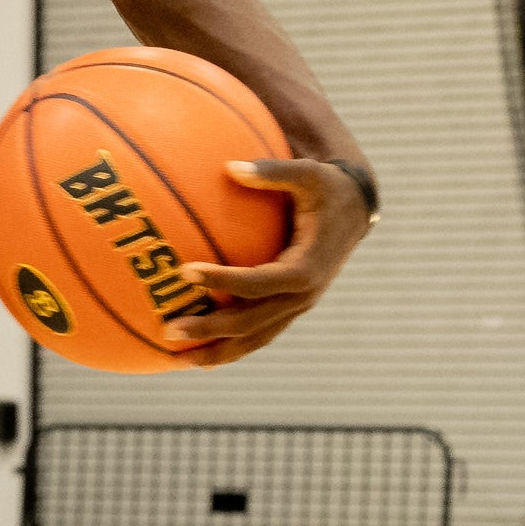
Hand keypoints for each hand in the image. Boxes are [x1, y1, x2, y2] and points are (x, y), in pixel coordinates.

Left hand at [162, 159, 369, 365]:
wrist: (355, 211)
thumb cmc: (326, 188)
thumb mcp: (308, 174)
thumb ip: (272, 170)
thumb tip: (231, 166)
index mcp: (306, 268)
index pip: (259, 282)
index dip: (223, 280)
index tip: (185, 271)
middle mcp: (303, 295)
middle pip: (253, 323)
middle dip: (212, 330)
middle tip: (170, 328)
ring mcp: (297, 306)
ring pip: (256, 338)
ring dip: (219, 351)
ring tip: (178, 359)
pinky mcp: (290, 308)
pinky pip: (258, 333)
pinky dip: (231, 345)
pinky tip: (198, 350)